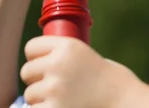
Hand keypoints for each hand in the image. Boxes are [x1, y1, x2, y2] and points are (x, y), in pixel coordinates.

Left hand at [20, 36, 138, 107]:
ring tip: (61, 98)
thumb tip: (32, 60)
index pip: (31, 47)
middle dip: (36, 79)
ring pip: (29, 94)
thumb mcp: (83, 55)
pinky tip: (59, 107)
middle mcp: (58, 64)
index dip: (35, 57)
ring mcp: (55, 88)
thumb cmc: (104, 79)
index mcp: (66, 46)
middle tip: (52, 85)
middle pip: (26, 71)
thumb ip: (60, 54)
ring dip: (41, 98)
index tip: (42, 64)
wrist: (122, 99)